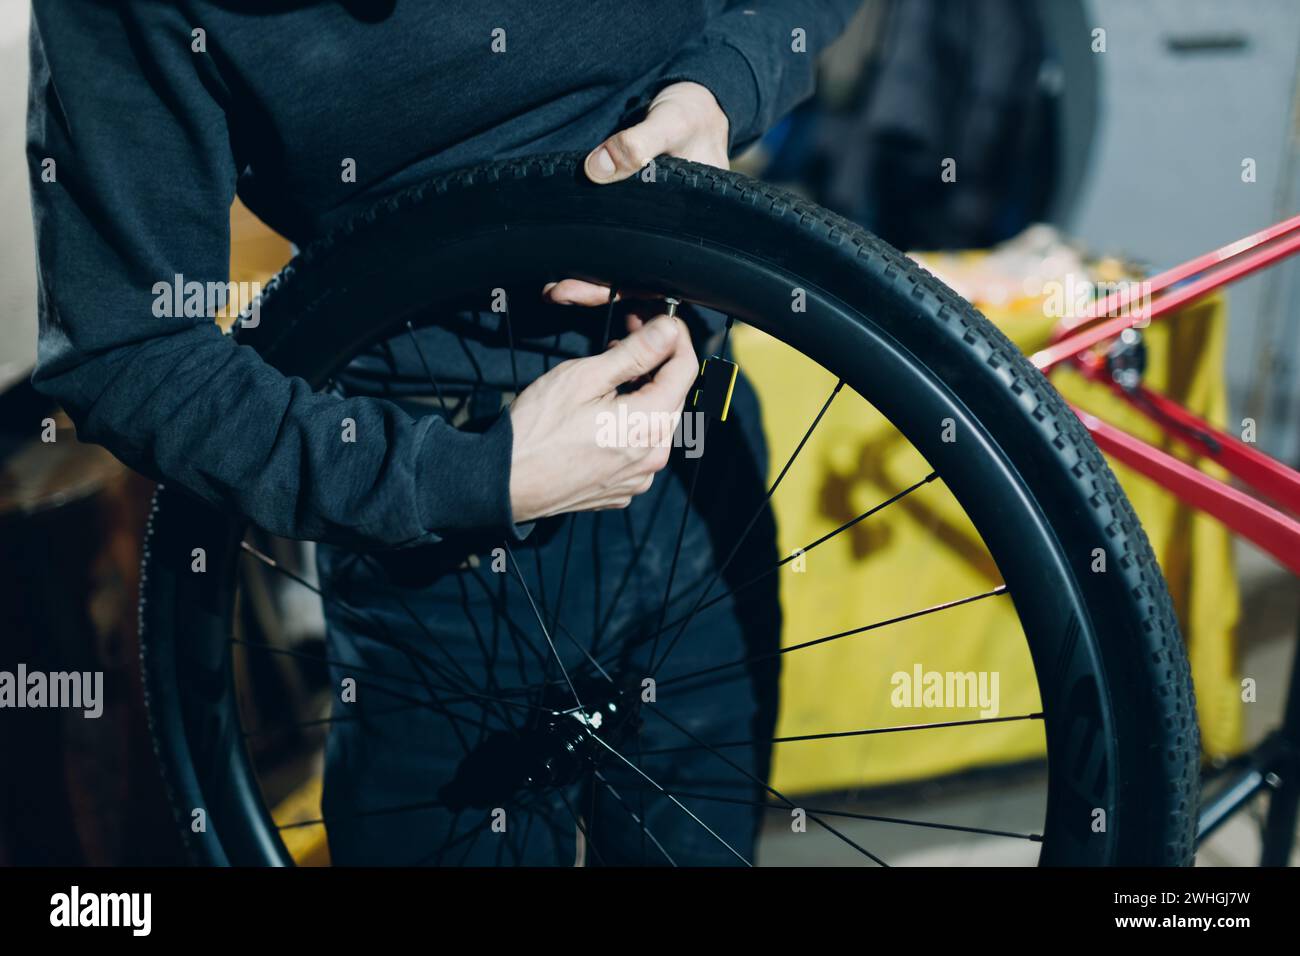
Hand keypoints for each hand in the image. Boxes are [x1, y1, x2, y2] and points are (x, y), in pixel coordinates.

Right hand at [508, 314, 696, 522]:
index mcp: (649, 425)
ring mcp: (639, 477)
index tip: (661, 322)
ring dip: (643, 395)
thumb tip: (668, 331)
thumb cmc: (536, 431)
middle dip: (658, 365)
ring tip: (609, 378)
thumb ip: (635, 353)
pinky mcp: (623, 488)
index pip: (687, 370)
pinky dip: (630, 426)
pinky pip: (639, 449)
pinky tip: (603, 414)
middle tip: (628, 340)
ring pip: (657, 423)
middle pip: (674, 397)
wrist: (504, 482)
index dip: (676, 339)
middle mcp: (653, 456)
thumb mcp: (584, 378)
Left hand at [543, 81, 729, 307]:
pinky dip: (587, 260)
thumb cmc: (692, 116)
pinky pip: (610, 248)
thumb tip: (595, 169)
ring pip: (622, 272)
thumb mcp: (672, 122)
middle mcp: (673, 239)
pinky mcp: (631, 221)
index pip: (666, 273)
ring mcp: (652, 233)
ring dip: (588, 283)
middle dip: (597, 292)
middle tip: (558, 293)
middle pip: (639, 282)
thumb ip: (638, 143)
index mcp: (694, 230)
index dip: (634, 290)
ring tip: (552, 289)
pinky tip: (561, 267)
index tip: (598, 291)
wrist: (690, 103)